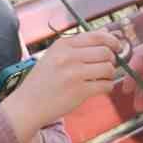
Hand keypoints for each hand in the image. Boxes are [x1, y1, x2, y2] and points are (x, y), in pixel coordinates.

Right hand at [0, 29, 128, 141]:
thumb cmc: (42, 81)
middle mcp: (68, 56)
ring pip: (108, 68)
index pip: (97, 36)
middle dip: (111, 59)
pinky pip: (105, 85)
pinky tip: (99, 89)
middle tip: (106, 66)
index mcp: (63, 44)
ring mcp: (74, 74)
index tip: (116, 47)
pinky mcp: (79, 92)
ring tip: (101, 79)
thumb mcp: (54, 56)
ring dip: (109, 74)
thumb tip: (106, 37)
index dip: (111, 41)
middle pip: (106, 52)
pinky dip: (107, 87)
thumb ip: (77, 47)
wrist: (26, 106)